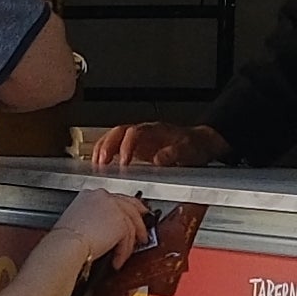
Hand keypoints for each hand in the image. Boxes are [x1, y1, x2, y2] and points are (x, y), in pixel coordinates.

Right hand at [43, 182, 147, 273]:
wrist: (67, 245)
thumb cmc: (64, 239)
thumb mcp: (76, 223)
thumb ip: (92, 221)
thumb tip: (101, 230)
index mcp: (90, 195)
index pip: (113, 199)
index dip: (123, 208)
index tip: (128, 217)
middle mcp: (102, 197)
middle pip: (129, 205)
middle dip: (139, 219)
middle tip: (143, 231)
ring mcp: (113, 208)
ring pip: (131, 223)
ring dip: (130, 242)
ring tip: (128, 253)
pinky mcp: (121, 222)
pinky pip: (128, 238)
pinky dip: (124, 252)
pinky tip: (117, 261)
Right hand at [81, 120, 222, 172]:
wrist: (200, 143)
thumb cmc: (194, 145)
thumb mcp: (189, 150)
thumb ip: (174, 153)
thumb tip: (159, 159)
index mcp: (155, 131)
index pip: (134, 133)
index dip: (126, 147)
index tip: (123, 162)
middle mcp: (144, 132)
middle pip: (118, 132)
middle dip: (107, 146)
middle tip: (101, 163)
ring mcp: (139, 139)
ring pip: (114, 137)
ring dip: (102, 149)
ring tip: (96, 165)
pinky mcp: (136, 148)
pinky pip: (116, 146)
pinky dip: (106, 153)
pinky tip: (100, 164)